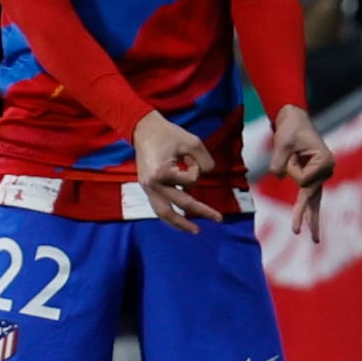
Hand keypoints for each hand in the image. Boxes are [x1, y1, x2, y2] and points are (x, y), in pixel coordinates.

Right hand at [133, 110, 222, 232]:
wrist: (142, 129)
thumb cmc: (167, 134)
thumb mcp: (192, 142)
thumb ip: (205, 161)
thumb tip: (206, 175)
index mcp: (162, 172)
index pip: (190, 181)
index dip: (197, 169)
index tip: (191, 158)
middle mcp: (153, 184)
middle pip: (180, 204)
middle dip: (201, 211)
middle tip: (219, 219)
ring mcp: (147, 188)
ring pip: (164, 213)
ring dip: (180, 224)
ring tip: (194, 230)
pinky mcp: (146, 188)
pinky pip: (158, 208)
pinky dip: (170, 217)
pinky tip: (180, 221)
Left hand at [265, 104, 333, 242]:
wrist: (293, 118)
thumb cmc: (290, 128)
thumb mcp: (282, 143)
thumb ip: (279, 161)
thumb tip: (278, 176)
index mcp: (325, 162)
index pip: (303, 180)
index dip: (292, 169)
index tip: (293, 154)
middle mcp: (326, 170)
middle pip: (312, 197)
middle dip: (305, 216)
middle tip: (296, 232)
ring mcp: (321, 175)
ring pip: (314, 202)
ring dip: (310, 219)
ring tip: (315, 240)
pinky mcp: (313, 177)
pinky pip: (310, 197)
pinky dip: (308, 211)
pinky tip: (313, 231)